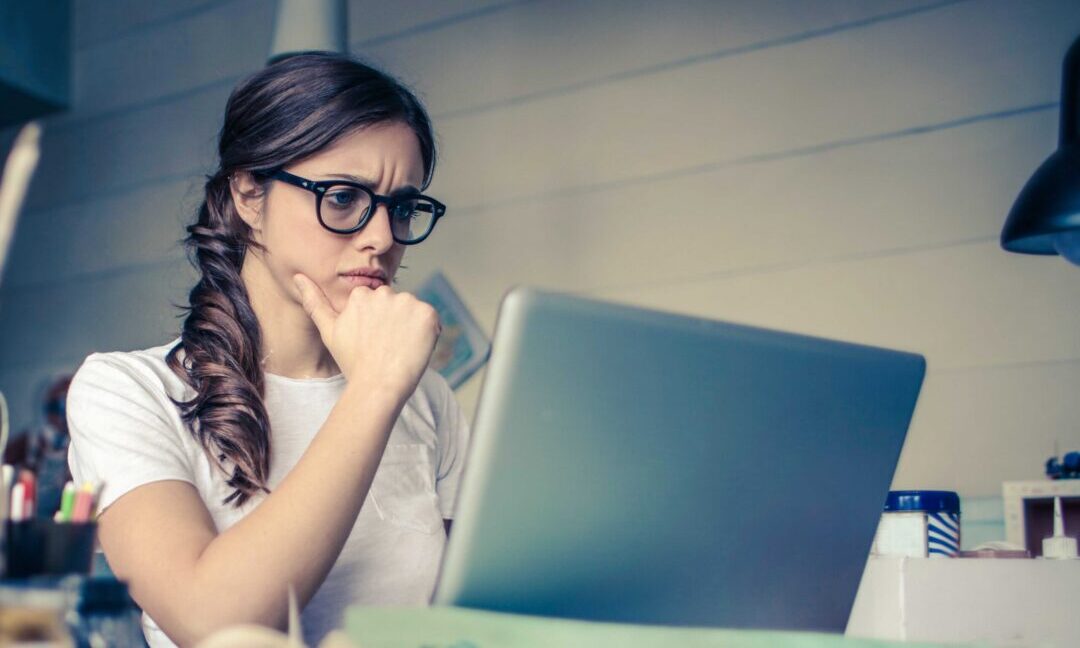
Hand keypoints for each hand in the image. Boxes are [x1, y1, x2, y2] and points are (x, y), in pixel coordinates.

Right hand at [292, 273, 439, 397]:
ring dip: (411, 327)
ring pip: (413, 312)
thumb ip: (314, 301)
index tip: (374, 341)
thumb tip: (297, 276)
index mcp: (361, 295)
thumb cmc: (353, 362)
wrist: (377, 386)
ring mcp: (408, 302)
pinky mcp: (427, 314)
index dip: (378, 325)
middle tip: (386, 347)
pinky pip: (431, 320)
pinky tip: (414, 348)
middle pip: (396, 305)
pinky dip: (427, 333)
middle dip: (395, 322)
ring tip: (399, 349)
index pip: (378, 304)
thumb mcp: (329, 331)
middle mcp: (384, 293)